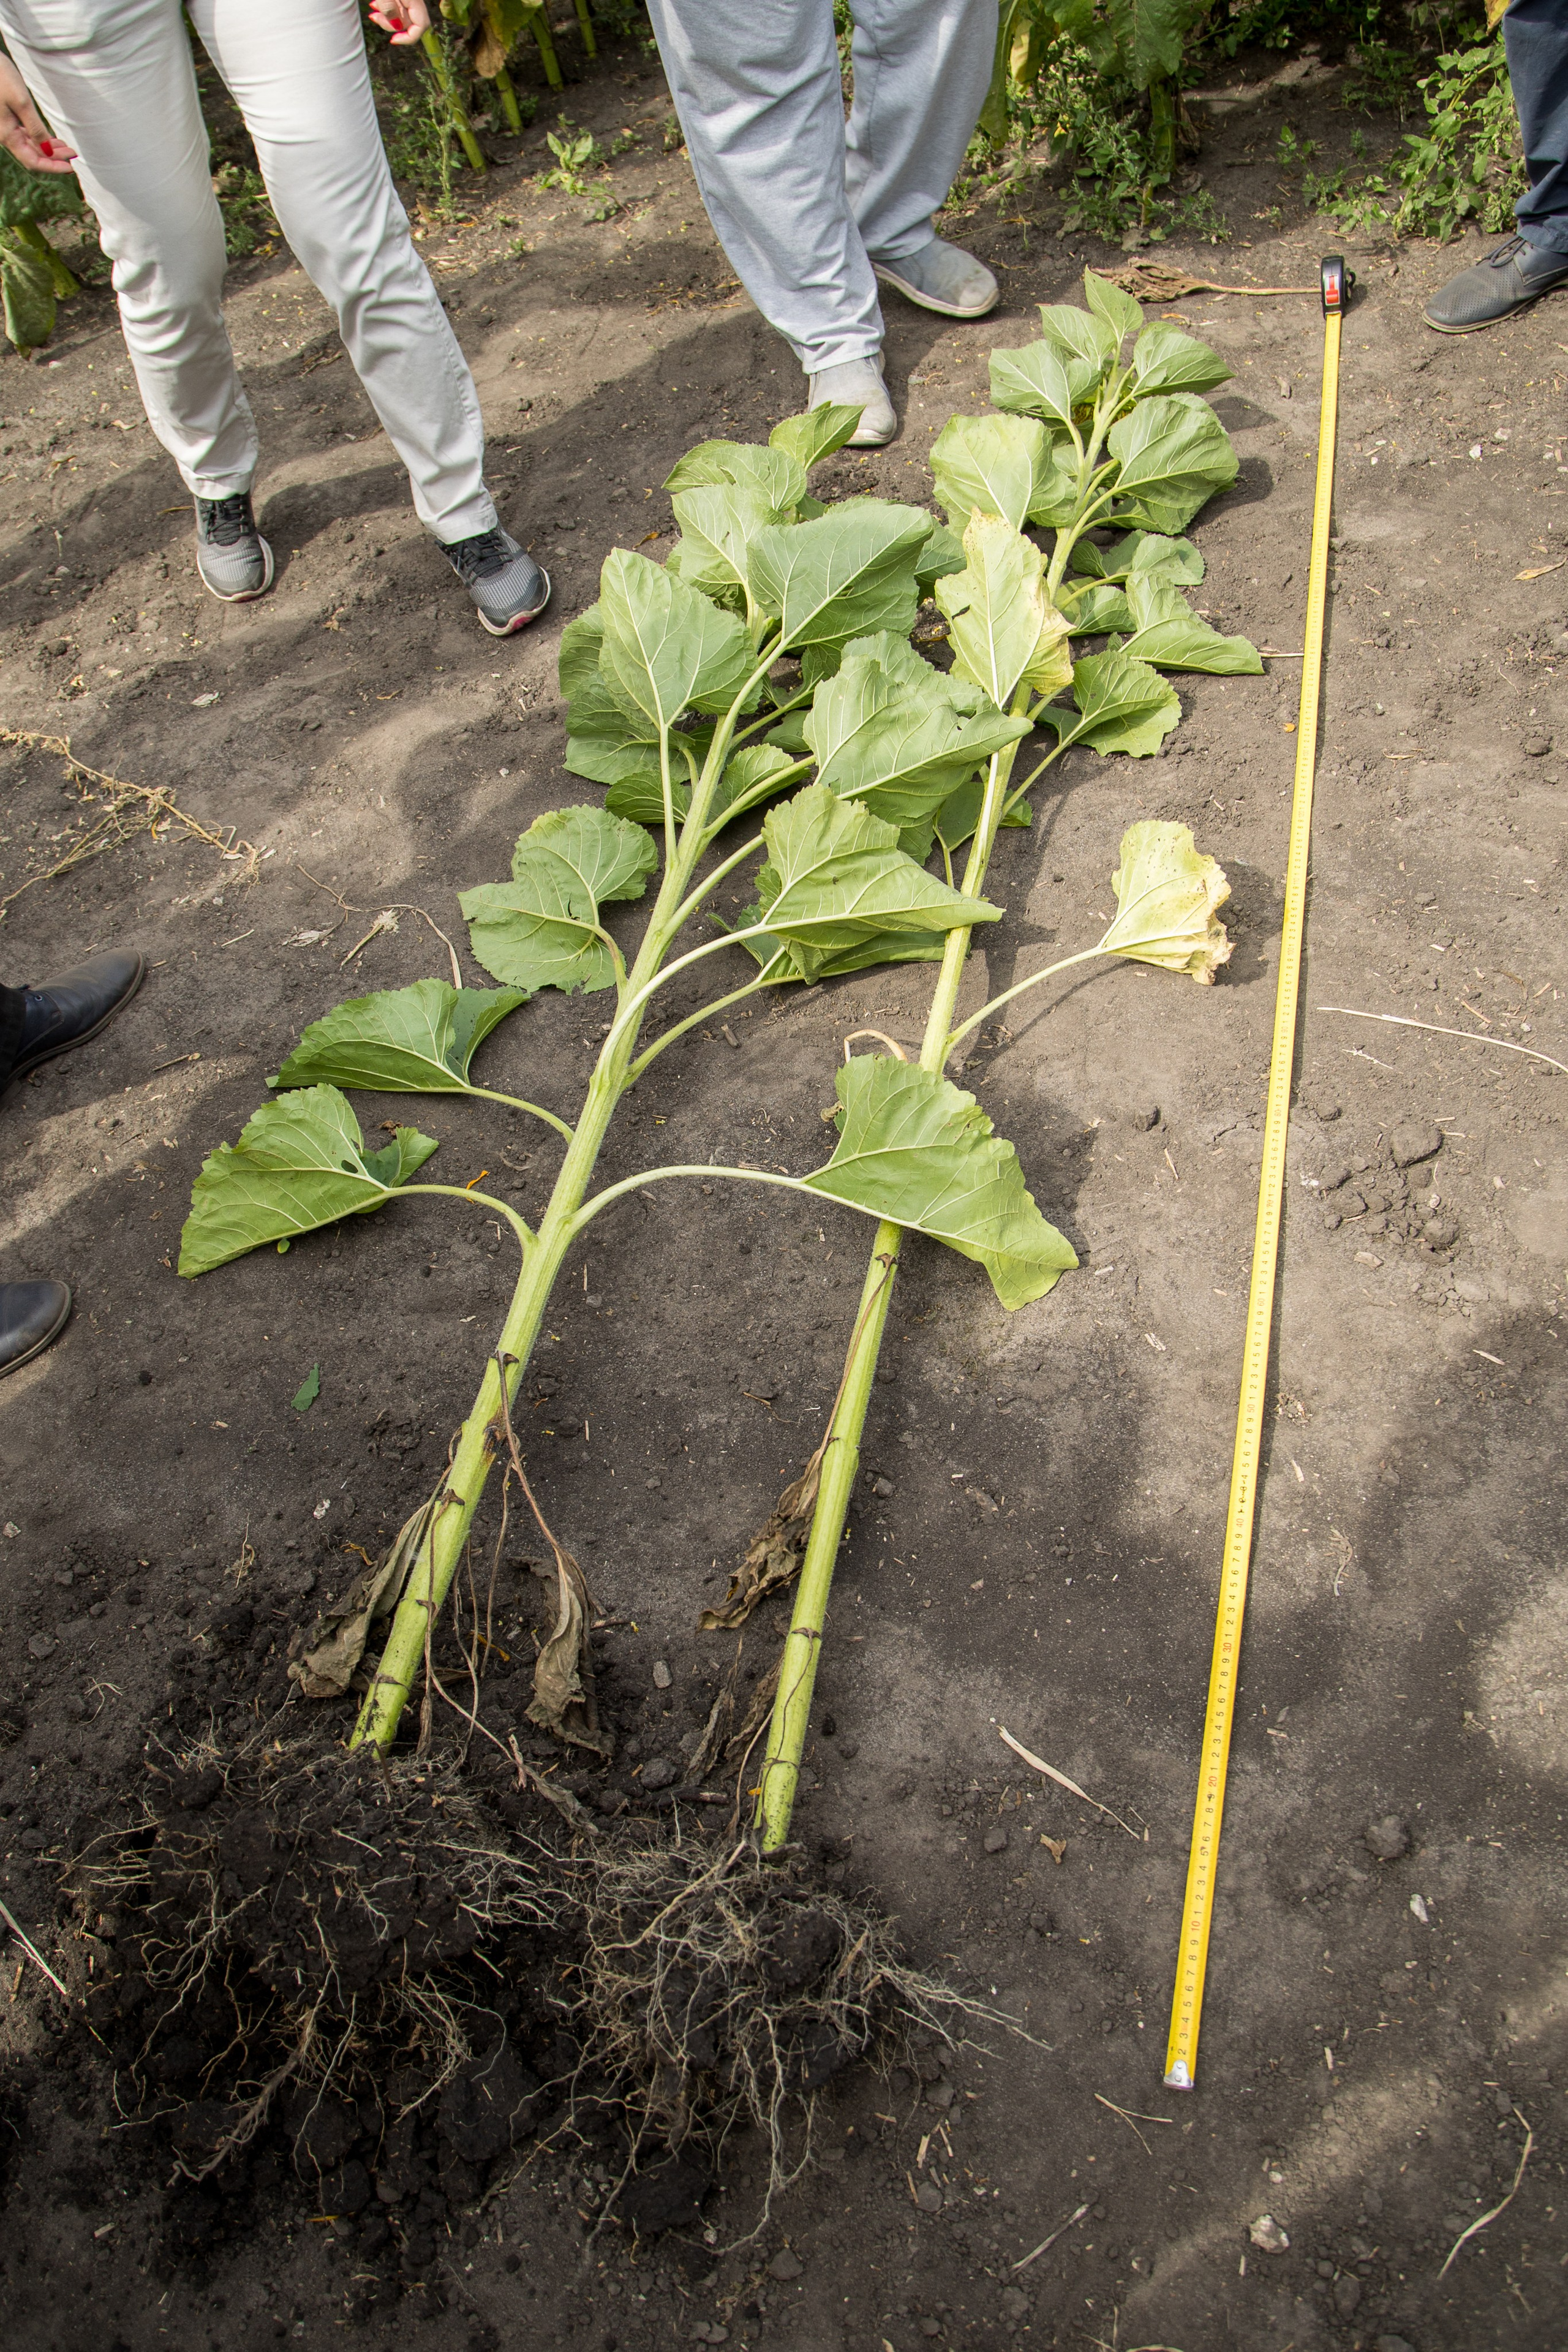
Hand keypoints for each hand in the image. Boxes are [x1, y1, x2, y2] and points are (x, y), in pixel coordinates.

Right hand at [0, 58, 77, 173]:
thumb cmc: (0, 77)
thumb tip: (48, 152)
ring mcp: (5, 127)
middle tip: (73, 153)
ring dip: (49, 149)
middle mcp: (5, 135)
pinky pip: (25, 135)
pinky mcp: (6, 118)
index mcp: (7, 135)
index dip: (53, 167)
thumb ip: (35, 129)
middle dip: (54, 157)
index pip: (33, 161)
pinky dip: (40, 139)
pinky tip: (52, 139)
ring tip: (66, 147)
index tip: (70, 167)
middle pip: (33, 155)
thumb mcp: (22, 103)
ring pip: (30, 146)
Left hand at [368, 0, 430, 43]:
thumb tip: (397, 27)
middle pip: (409, 23)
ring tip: (373, 6)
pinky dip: (387, 10)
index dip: (408, 38)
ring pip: (402, 16)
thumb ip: (390, 8)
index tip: (393, 40)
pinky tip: (376, 4)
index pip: (421, 26)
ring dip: (386, 17)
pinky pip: (397, 7)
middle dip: (391, 25)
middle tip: (374, 17)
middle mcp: (415, 0)